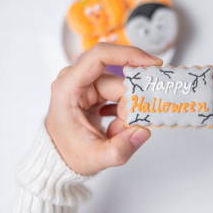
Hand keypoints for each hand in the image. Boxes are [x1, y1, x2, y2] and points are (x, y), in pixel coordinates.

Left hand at [46, 43, 161, 174]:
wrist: (60, 157)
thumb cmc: (68, 153)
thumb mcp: (96, 158)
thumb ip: (121, 148)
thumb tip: (143, 130)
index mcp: (68, 88)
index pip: (99, 57)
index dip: (128, 55)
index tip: (152, 64)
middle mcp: (76, 81)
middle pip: (117, 80)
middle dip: (130, 105)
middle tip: (130, 127)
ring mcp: (87, 85)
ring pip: (122, 90)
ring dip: (126, 113)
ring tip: (116, 133)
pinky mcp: (96, 90)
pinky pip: (121, 95)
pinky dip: (124, 112)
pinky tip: (115, 127)